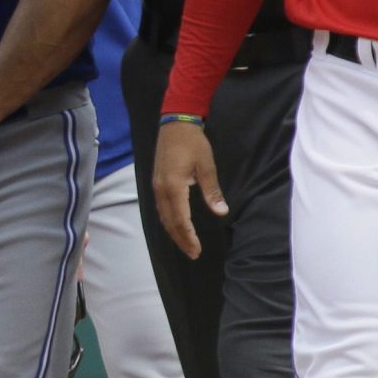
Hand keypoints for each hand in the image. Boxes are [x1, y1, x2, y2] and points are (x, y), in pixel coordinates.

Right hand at [153, 119, 225, 258]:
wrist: (174, 123)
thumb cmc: (193, 143)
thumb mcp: (207, 165)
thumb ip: (212, 191)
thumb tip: (221, 212)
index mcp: (173, 187)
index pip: (180, 220)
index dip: (189, 237)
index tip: (197, 250)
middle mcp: (161, 190)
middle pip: (169, 222)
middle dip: (181, 240)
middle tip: (193, 254)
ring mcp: (156, 186)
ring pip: (163, 216)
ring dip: (174, 232)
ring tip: (185, 244)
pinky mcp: (156, 182)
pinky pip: (161, 208)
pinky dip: (169, 221)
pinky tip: (176, 225)